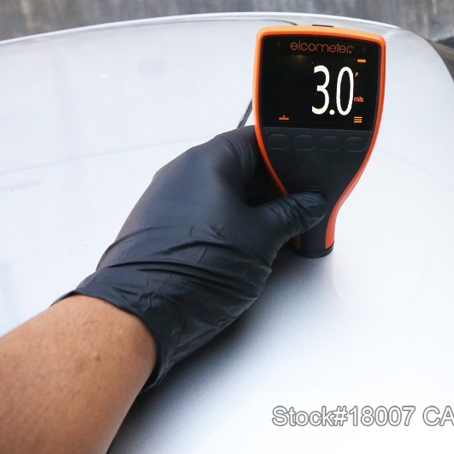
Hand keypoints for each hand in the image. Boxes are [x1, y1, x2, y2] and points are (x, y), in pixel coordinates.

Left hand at [70, 126, 327, 387]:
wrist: (142, 314)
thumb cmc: (194, 270)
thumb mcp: (263, 238)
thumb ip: (293, 214)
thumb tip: (310, 203)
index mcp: (207, 160)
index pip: (257, 139)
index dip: (289, 154)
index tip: (311, 172)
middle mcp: (183, 173)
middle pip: (242, 167)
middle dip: (275, 188)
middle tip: (303, 209)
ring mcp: (169, 201)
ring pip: (225, 194)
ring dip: (255, 210)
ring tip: (281, 234)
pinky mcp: (163, 228)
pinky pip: (207, 215)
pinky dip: (232, 226)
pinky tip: (250, 249)